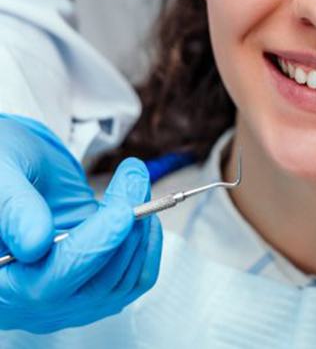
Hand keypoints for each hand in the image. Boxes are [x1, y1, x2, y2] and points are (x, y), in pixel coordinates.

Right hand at [0, 114, 161, 332]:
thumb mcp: (1, 176)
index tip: (123, 211)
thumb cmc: (3, 169)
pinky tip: (140, 209)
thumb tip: (34, 243)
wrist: (17, 171)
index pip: (51, 282)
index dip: (94, 247)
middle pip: (96, 284)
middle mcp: (30, 300)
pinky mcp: (93, 282)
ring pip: (122, 280)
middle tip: (132, 175)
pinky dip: (146, 243)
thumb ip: (14, 208)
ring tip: (133, 180)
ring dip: (140, 227)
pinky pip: (134, 278)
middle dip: (126, 226)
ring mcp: (66, 295)